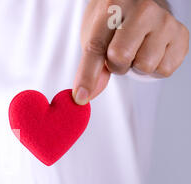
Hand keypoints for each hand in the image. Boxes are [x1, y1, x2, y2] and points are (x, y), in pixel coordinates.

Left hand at [73, 0, 188, 104]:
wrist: (138, 4)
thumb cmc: (112, 21)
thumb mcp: (94, 36)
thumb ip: (90, 67)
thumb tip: (84, 96)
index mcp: (113, 7)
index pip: (96, 48)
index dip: (87, 76)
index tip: (81, 96)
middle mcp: (142, 9)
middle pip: (121, 58)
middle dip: (116, 64)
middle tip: (119, 53)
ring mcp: (165, 20)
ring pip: (146, 66)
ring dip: (137, 66)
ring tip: (137, 50)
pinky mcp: (181, 34)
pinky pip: (164, 69)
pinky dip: (155, 68)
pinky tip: (151, 51)